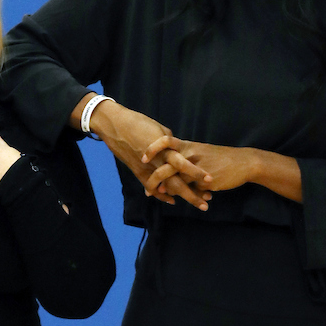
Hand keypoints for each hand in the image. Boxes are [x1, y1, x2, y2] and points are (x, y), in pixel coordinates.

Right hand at [88, 100, 211, 209]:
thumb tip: (178, 150)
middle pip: (177, 182)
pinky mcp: (137, 172)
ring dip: (181, 196)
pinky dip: (161, 194)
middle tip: (206, 203)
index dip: (197, 173)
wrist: (115, 126)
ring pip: (166, 187)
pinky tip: (172, 200)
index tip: (210, 180)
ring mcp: (146, 169)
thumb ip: (171, 143)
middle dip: (192, 194)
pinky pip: (151, 187)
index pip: (184, 165)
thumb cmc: (139, 122)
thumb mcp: (160, 130)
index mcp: (164, 149)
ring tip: (194, 203)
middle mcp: (157, 162)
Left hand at [142, 137, 257, 194]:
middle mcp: (191, 156)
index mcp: (188, 146)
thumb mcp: (201, 151)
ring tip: (164, 198)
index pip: (166, 141)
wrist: (243, 162)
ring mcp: (198, 169)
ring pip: (178, 182)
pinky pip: (193, 191)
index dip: (153, 148)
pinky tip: (193, 202)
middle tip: (149, 190)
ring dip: (170, 192)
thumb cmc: (220, 157)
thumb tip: (169, 167)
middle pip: (166, 166)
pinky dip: (191, 198)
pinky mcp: (206, 182)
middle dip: (154, 180)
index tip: (143, 158)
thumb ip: (185, 157)